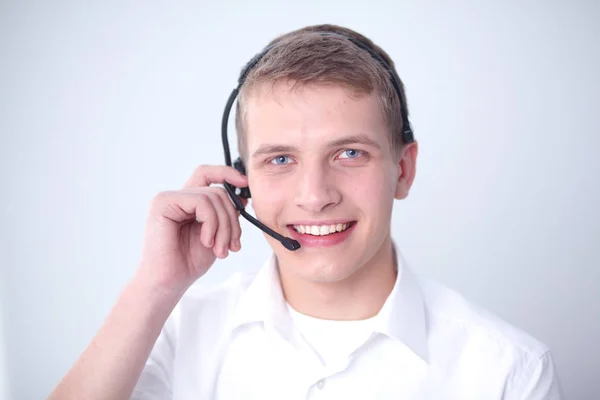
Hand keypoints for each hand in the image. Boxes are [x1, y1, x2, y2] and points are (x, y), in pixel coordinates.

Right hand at [137, 165, 247, 290]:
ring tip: (220, 249)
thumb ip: (226, 215)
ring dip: (224, 227)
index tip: (246, 184)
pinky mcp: (163, 203)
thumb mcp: (217, 235)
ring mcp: (168, 198)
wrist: (168, 283)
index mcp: (187, 201)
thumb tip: (242, 197)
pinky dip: (211, 224)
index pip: (208, 174)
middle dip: (232, 219)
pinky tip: (206, 242)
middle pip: (218, 191)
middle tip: (233, 245)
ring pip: (213, 197)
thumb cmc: (189, 262)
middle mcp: (176, 196)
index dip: (227, 174)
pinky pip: (201, 202)